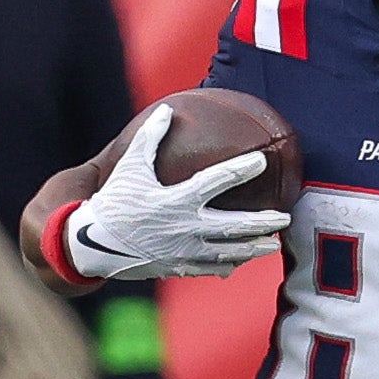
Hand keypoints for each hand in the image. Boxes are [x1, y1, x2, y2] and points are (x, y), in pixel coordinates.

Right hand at [64, 104, 292, 278]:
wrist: (93, 244)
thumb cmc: (113, 202)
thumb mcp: (129, 167)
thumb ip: (149, 138)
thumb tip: (167, 109)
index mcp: (176, 200)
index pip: (216, 181)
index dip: (241, 170)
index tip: (262, 160)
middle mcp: (185, 228)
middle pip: (234, 227)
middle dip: (263, 223)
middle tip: (285, 217)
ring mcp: (184, 252)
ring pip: (228, 252)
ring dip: (254, 249)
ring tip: (273, 245)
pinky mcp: (178, 267)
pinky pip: (209, 268)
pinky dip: (227, 265)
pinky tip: (240, 262)